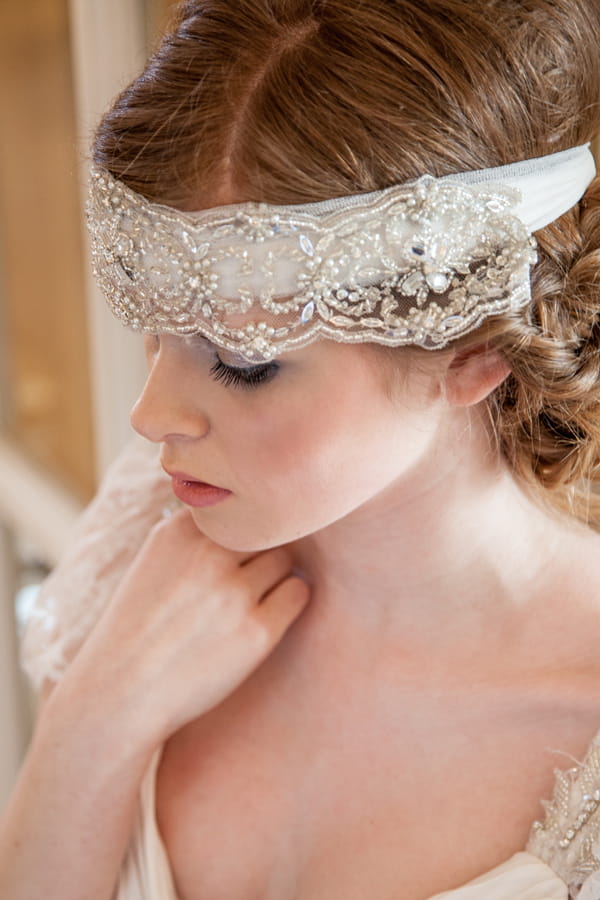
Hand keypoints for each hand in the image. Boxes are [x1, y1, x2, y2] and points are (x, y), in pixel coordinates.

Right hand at [59, 507, 310, 745]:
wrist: (120, 694)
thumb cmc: (141, 628)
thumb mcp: (155, 561)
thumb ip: (196, 534)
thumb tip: (252, 516)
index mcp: (179, 531)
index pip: (235, 506)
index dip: (239, 528)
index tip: (230, 553)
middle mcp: (208, 555)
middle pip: (264, 529)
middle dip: (259, 550)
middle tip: (245, 580)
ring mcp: (234, 592)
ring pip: (284, 559)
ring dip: (275, 576)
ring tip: (250, 602)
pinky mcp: (258, 631)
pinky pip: (298, 593)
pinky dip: (289, 602)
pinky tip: (267, 618)